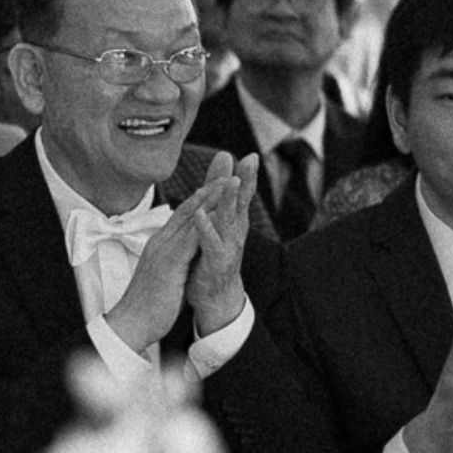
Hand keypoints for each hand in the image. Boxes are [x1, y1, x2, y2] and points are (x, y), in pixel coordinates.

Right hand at [105, 173, 240, 352]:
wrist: (130, 323)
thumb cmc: (146, 304)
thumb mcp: (161, 276)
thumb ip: (171, 262)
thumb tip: (180, 258)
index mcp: (160, 245)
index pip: (182, 215)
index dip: (200, 198)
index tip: (216, 183)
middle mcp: (161, 242)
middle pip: (188, 208)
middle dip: (208, 188)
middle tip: (227, 170)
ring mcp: (164, 250)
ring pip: (190, 217)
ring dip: (211, 197)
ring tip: (229, 181)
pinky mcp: (169, 263)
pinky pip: (190, 238)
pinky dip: (205, 222)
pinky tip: (219, 212)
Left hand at [187, 151, 258, 334]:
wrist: (214, 297)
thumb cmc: (214, 254)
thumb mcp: (218, 222)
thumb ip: (219, 194)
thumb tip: (224, 161)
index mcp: (234, 221)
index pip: (241, 193)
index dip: (246, 175)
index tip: (251, 154)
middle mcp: (234, 232)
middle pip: (241, 202)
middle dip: (246, 181)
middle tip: (251, 160)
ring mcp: (227, 248)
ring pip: (229, 220)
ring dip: (230, 201)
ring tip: (231, 182)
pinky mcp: (215, 264)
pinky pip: (211, 245)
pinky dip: (206, 230)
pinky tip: (201, 215)